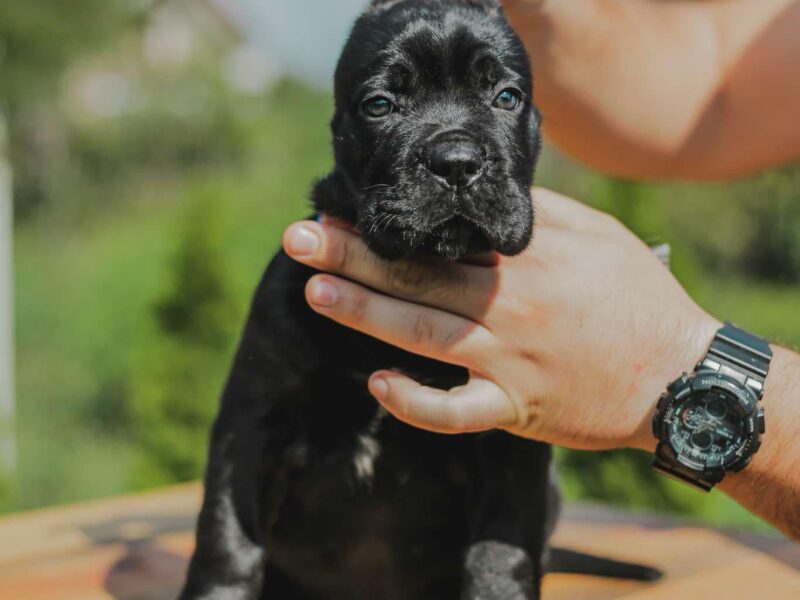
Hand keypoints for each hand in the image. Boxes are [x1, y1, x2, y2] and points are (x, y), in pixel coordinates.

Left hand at [282, 188, 719, 450]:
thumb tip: (484, 192)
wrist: (680, 374)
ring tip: (316, 293)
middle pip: (419, 278)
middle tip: (298, 239)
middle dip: (352, 256)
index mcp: (526, 260)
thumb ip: (539, 212)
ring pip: (424, 334)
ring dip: (366, 313)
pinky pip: (456, 411)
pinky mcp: (517, 407)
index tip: (339, 209)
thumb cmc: (638, 297)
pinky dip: (416, 403)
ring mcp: (510, 360)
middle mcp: (510, 306)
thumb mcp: (597, 234)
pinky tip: (378, 385)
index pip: (441, 235)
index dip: (386, 224)